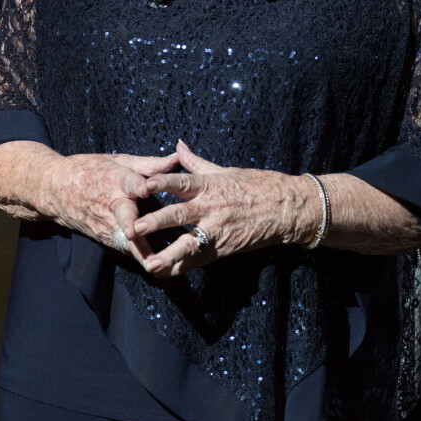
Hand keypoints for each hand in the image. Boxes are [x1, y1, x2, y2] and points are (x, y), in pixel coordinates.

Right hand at [49, 150, 179, 265]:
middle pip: (123, 215)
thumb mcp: (118, 161)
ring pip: (123, 239)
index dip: (138, 185)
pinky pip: (122, 247)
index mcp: (115, 179)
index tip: (147, 189)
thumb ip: (149, 164)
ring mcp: (106, 223)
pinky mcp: (104, 237)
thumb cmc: (91, 170)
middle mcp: (111, 203)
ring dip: (137, 250)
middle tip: (134, 233)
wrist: (56, 189)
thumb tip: (177, 159)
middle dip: (130, 225)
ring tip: (154, 264)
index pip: (128, 183)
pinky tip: (153, 267)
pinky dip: (136, 256)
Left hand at [132, 140, 318, 276]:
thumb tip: (177, 145)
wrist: (286, 208)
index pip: (183, 182)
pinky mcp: (224, 249)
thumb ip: (196, 163)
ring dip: (168, 255)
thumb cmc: (256, 184)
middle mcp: (212, 209)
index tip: (145, 183)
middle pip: (179, 216)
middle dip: (156, 223)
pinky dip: (182, 267)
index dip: (164, 182)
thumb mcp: (225, 170)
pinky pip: (200, 260)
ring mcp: (218, 231)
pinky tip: (165, 274)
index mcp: (211, 186)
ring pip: (189, 245)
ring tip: (149, 263)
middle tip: (135, 228)